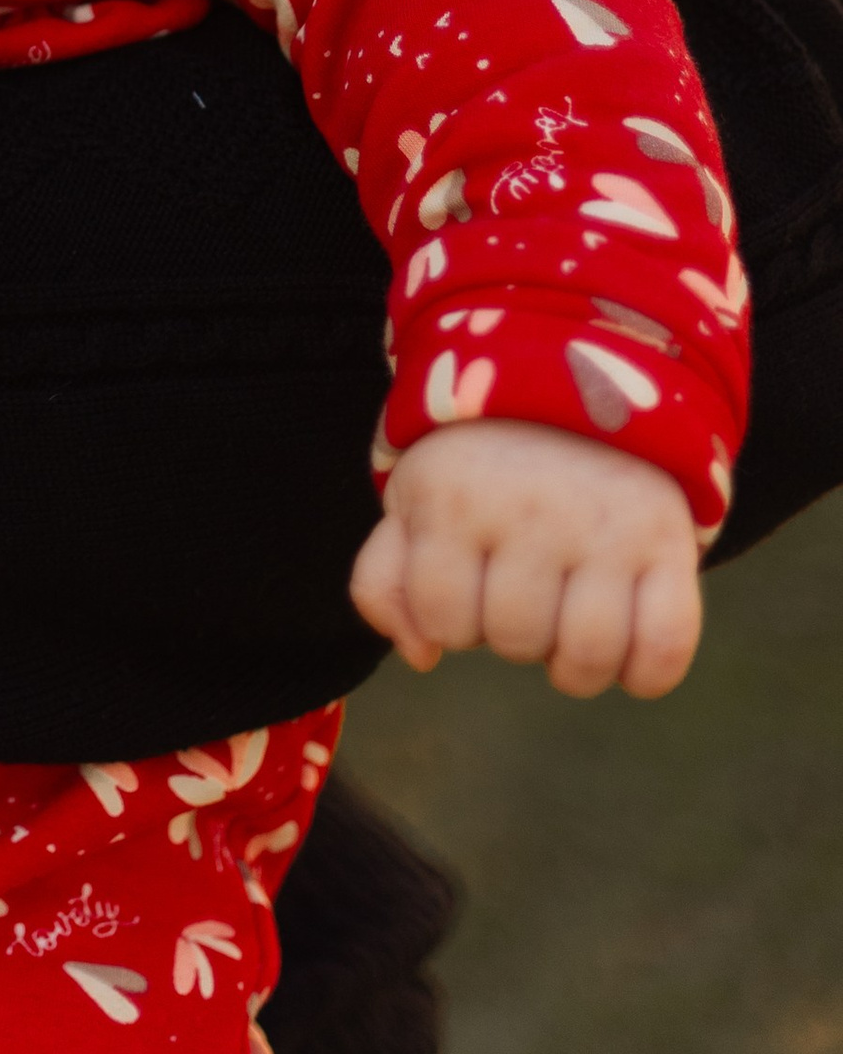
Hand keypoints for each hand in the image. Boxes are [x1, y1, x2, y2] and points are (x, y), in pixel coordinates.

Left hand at [350, 418, 702, 698]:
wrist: (575, 379)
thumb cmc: (479, 463)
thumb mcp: (416, 498)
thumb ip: (386, 579)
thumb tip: (423, 656)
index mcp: (454, 499)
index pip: (442, 620)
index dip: (450, 619)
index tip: (468, 579)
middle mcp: (531, 511)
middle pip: (516, 641)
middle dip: (512, 633)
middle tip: (525, 585)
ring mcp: (605, 527)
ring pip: (587, 656)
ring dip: (574, 663)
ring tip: (569, 618)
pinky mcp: (667, 539)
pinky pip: (664, 648)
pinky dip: (646, 674)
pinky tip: (626, 651)